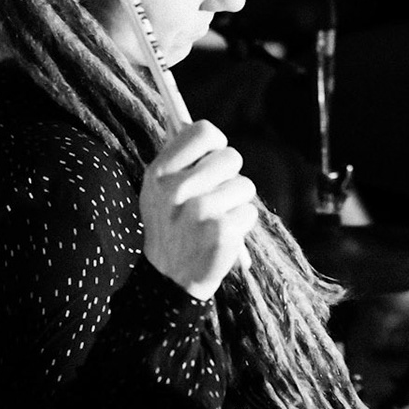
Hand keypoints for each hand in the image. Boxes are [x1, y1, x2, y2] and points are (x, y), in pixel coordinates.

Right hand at [141, 121, 257, 300]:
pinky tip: (223, 235)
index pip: (203, 132)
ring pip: (245, 185)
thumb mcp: (158, 190)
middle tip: (217, 194)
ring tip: (217, 217)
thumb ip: (179, 160)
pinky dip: (241, 223)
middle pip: (231, 157)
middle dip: (230, 175)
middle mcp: (177, 189)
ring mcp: (200, 210)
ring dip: (237, 201)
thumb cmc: (170, 225)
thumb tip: (210, 133)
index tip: (214, 155)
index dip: (215, 142)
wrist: (170, 277)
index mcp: (159, 172)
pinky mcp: (222, 231)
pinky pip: (250, 211)